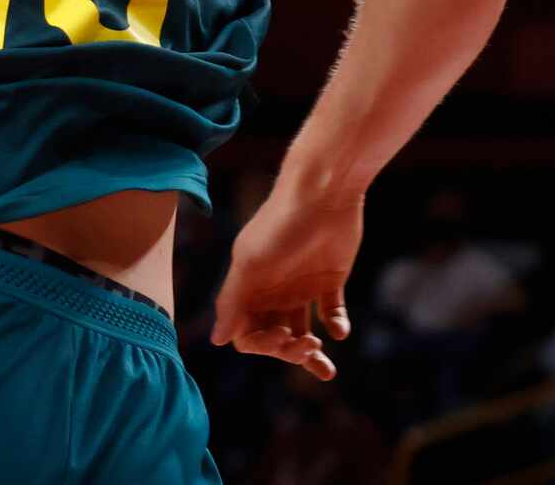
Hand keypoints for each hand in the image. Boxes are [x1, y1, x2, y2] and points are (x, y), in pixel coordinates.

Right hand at [210, 180, 360, 380]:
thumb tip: (215, 340)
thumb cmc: (280, 226)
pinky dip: (337, 327)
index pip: (246, 331)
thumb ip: (233, 301)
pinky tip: (339, 328)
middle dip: (288, 350)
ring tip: (325, 360)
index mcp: (250, 287)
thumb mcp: (251, 264)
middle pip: (274, 335)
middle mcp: (274, 290)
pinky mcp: (330, 280)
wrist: (323, 194)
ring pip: (304, 331)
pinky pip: (332, 315)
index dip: (260, 344)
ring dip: (312, 351)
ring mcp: (302, 286)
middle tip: (308, 346)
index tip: (280, 338)